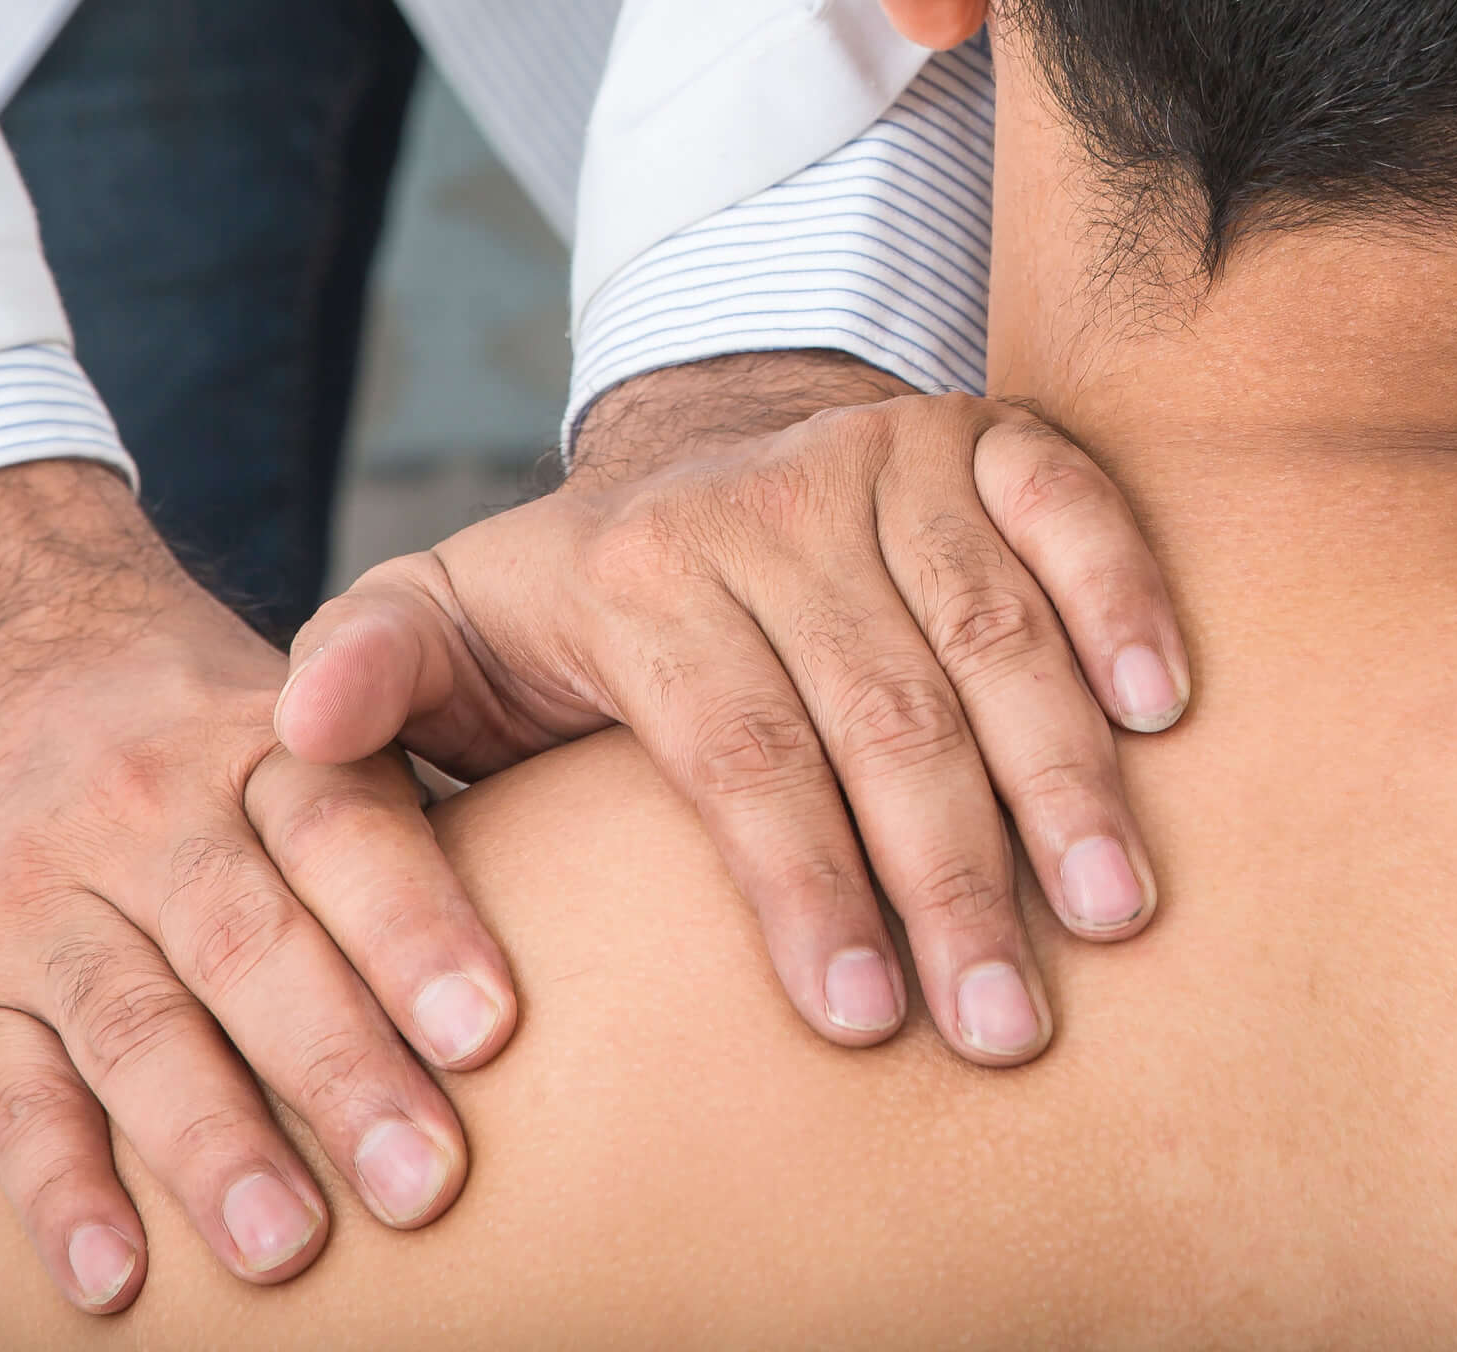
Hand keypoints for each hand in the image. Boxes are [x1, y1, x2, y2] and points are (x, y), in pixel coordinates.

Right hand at [0, 461, 516, 1317]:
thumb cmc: (205, 728)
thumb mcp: (303, 716)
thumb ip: (407, 814)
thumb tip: (599, 930)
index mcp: (261, 740)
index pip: (345, 826)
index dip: (416, 925)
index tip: (493, 1027)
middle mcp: (147, 812)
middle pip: (249, 943)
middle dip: (340, 1068)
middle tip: (429, 1181)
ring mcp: (44, 897)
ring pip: (132, 1027)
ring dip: (211, 1146)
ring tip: (290, 1250)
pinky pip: (9, 1097)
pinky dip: (61, 1193)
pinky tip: (117, 1282)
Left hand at [277, 350, 1189, 1064]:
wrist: (697, 449)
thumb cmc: (575, 594)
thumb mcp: (441, 621)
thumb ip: (368, 677)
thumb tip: (294, 723)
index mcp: (643, 570)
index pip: (738, 749)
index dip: (803, 884)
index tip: (860, 1015)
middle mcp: (774, 504)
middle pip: (879, 711)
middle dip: (950, 876)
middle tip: (1002, 1022)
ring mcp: (890, 460)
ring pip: (990, 628)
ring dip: (1059, 775)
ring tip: (1107, 914)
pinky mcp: (984, 434)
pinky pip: (1071, 507)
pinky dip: (1125, 596)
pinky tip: (1162, 708)